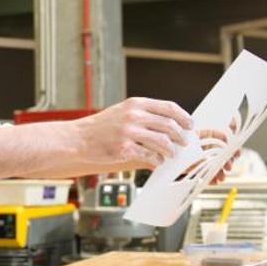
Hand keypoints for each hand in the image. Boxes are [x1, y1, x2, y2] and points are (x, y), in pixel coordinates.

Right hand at [74, 97, 192, 172]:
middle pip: (169, 125)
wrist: (77, 139)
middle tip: (183, 143)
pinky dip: (157, 160)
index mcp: (135, 104)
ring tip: (170, 154)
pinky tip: (157, 161)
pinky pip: (150, 156)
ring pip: (162, 142)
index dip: (183, 117)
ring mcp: (129, 132)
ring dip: (170, 150)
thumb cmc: (99, 128)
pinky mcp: (124, 148)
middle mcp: (133, 116)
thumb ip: (143, 115)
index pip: (168, 107)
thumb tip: (167, 125)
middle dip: (180, 136)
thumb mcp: (122, 113)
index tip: (189, 125)